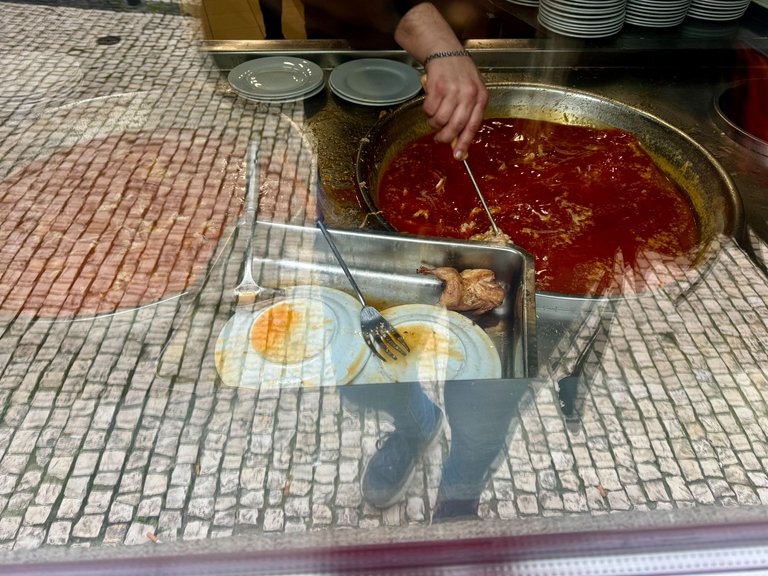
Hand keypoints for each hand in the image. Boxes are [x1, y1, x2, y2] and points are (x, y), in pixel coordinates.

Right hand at [394, 3, 487, 159]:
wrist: (445, 51)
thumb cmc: (460, 75)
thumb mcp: (471, 92)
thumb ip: (468, 114)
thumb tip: (459, 141)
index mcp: (480, 97)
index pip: (474, 125)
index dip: (465, 143)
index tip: (458, 156)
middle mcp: (468, 94)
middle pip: (455, 126)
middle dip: (445, 137)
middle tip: (439, 139)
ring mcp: (453, 90)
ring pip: (440, 120)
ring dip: (434, 123)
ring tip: (434, 118)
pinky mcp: (437, 87)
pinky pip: (429, 110)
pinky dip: (427, 111)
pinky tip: (430, 104)